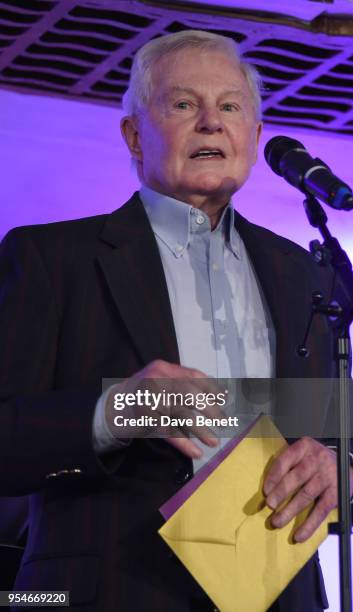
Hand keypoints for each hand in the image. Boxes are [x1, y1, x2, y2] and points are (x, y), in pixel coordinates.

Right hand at [105, 360, 225, 458]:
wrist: (110, 406)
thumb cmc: (142, 394)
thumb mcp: (159, 380)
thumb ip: (181, 383)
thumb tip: (219, 393)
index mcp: (163, 369)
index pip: (194, 376)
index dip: (212, 389)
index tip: (225, 400)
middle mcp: (156, 380)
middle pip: (190, 394)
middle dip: (211, 409)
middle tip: (224, 422)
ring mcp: (149, 399)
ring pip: (182, 415)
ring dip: (201, 430)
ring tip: (214, 442)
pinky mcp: (144, 418)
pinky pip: (169, 432)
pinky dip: (185, 443)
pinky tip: (196, 452)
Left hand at [263, 436, 352, 541]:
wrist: (344, 465)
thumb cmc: (315, 461)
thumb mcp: (302, 454)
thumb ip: (288, 464)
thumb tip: (268, 488)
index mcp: (304, 447)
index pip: (285, 460)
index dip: (273, 476)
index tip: (265, 491)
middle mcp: (317, 459)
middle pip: (296, 477)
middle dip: (280, 493)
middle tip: (269, 505)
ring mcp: (327, 476)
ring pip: (306, 495)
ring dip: (289, 511)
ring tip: (277, 522)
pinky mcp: (336, 493)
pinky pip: (320, 511)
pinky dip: (309, 525)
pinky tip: (298, 535)